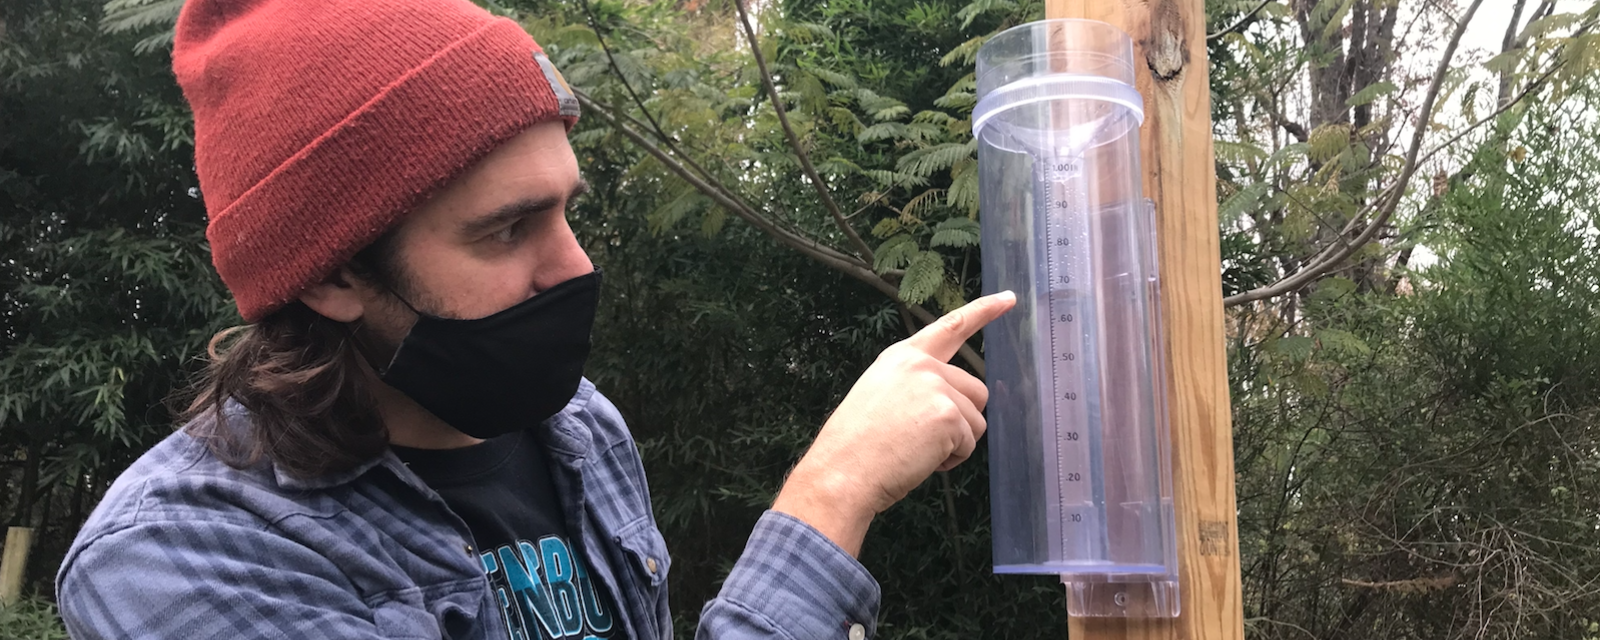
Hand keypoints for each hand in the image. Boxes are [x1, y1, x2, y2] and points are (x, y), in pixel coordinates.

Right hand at [772, 291, 1016, 555]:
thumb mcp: (880, 395)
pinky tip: (919, 461)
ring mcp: (936, 387)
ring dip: (956, 443)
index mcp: (902, 357)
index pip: (951, 327)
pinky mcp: (948, 414)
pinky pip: (969, 443)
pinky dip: (951, 460)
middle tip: (922, 440)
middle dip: (961, 421)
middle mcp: (922, 365)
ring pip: (976, 421)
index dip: (983, 311)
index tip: (1009, 298)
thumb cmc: (855, 446)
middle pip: (975, 391)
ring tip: (916, 451)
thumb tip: (948, 404)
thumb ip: (916, 387)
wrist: (842, 472)